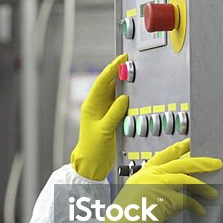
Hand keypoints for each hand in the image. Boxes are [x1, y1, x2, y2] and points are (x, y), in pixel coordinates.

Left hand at [70, 54, 129, 180]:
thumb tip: (124, 99)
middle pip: (107, 84)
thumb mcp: (105, 130)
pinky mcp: (110, 116)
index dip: (110, 70)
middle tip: (128, 60)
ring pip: (113, 91)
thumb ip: (114, 114)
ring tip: (131, 70)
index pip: (101, 83)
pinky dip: (125, 93)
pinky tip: (131, 88)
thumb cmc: (93, 148)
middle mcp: (96, 105)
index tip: (120, 60)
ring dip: (121, 81)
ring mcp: (103, 110)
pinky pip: (118, 101)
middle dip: (117, 71)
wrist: (93, 162)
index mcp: (91, 106)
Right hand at [103, 138, 222, 222]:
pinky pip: (186, 200)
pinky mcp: (163, 198)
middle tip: (215, 163)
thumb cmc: (126, 218)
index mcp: (143, 174)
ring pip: (186, 178)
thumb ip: (160, 193)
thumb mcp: (141, 198)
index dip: (179, 148)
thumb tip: (181, 197)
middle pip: (180, 163)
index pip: (163, 155)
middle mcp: (149, 175)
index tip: (190, 143)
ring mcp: (156, 185)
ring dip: (203, 186)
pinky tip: (200, 210)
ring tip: (213, 192)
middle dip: (201, 162)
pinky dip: (195, 206)